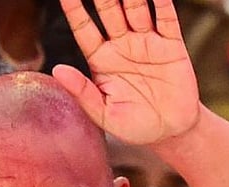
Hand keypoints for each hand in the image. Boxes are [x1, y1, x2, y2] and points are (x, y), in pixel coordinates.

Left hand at [53, 0, 199, 144]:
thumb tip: (57, 70)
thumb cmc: (135, 126)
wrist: (172, 132)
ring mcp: (147, 43)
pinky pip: (166, 19)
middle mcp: (123, 45)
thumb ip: (82, 92)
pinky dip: (162, 2)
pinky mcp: (172, 46)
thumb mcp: (105, 115)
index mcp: (102, 60)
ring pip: (136, 9)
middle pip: (109, 11)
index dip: (74, 9)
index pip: (84, 28)